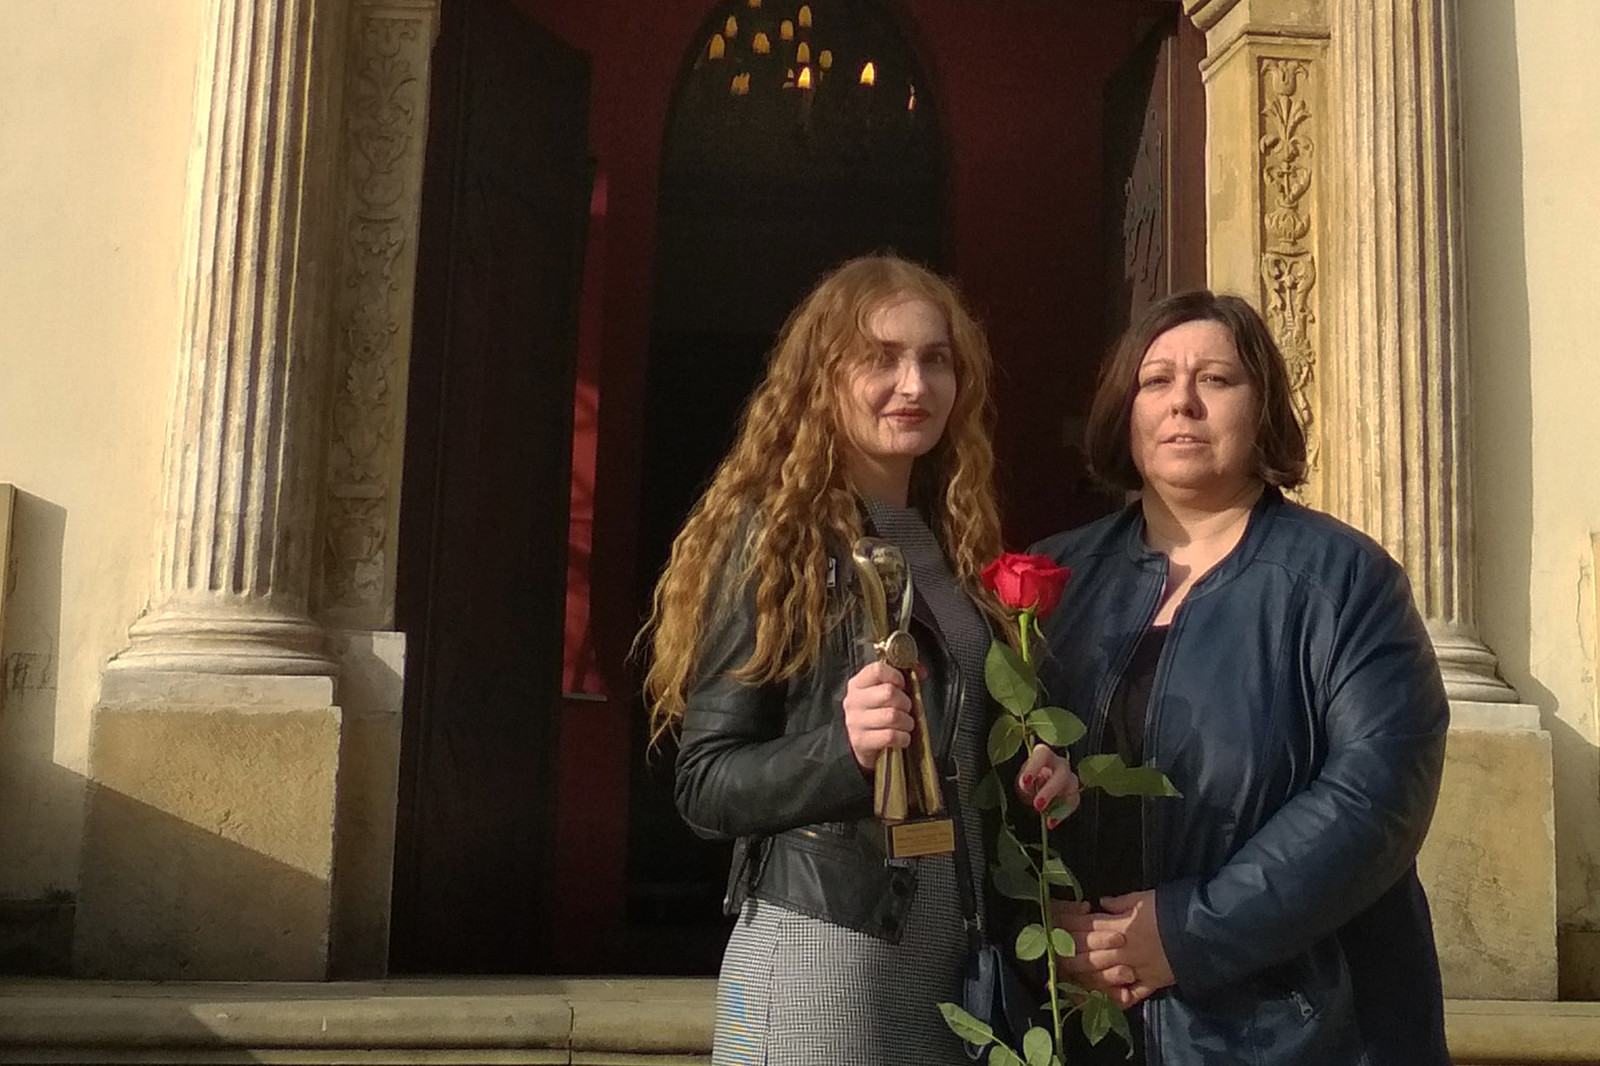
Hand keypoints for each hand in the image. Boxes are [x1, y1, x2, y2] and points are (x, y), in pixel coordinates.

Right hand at [843, 660, 913, 771]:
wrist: (865, 745)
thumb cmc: (878, 714)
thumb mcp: (885, 692)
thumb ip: (903, 678)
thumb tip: (923, 671)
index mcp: (858, 684)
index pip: (878, 670)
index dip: (896, 676)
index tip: (902, 686)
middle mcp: (853, 700)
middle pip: (888, 692)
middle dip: (905, 702)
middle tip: (906, 709)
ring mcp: (855, 721)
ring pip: (892, 715)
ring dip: (906, 721)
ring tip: (905, 724)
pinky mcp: (860, 741)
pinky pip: (890, 736)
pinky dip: (903, 738)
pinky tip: (902, 738)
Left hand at [1015, 743, 1080, 827]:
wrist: (1035, 790)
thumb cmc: (1027, 780)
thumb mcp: (1022, 780)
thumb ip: (1025, 782)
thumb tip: (1027, 785)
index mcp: (1044, 754)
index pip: (1042, 755)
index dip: (1034, 767)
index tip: (1025, 781)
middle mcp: (1060, 764)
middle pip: (1061, 774)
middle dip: (1050, 790)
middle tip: (1037, 805)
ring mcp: (1070, 778)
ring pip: (1071, 788)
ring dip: (1059, 804)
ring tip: (1046, 819)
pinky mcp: (1074, 793)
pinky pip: (1073, 802)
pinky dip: (1062, 814)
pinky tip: (1051, 822)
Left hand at [1053, 890, 1175, 1007]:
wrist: (1201, 929)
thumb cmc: (1170, 909)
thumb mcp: (1143, 898)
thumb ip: (1120, 902)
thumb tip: (1100, 902)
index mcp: (1119, 926)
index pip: (1086, 928)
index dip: (1067, 928)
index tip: (1052, 930)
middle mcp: (1122, 949)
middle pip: (1088, 954)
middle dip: (1067, 957)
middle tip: (1051, 961)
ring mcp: (1135, 968)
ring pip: (1102, 976)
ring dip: (1083, 979)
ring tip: (1066, 982)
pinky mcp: (1150, 983)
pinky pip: (1129, 994)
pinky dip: (1114, 999)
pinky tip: (1100, 1003)